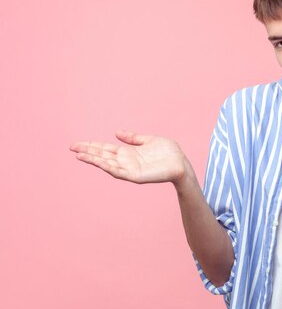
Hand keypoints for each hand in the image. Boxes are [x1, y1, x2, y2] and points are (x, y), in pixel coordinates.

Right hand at [69, 130, 188, 184]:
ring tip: (80, 155)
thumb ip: (133, 138)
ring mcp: (130, 169)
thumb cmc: (168, 153)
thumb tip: (117, 132)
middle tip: (72, 148)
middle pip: (102, 155)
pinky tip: (99, 162)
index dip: (91, 146)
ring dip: (94, 160)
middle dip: (88, 152)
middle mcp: (126, 161)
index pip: (105, 149)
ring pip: (107, 164)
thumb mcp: (148, 140)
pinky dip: (109, 167)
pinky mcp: (136, 176)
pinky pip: (119, 172)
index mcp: (128, 153)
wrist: (181, 164)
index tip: (77, 144)